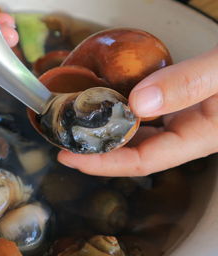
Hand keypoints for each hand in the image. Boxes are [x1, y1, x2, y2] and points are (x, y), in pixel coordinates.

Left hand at [58, 46, 217, 176]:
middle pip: (134, 152)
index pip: (142, 161)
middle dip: (97, 152)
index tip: (69, 156)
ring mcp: (182, 118)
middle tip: (63, 142)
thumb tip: (137, 103)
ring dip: (106, 132)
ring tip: (75, 125)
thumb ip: (187, 84)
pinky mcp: (178, 103)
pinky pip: (144, 114)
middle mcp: (187, 133)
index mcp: (199, 136)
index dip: (103, 163)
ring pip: (137, 134)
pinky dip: (121, 111)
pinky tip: (104, 104)